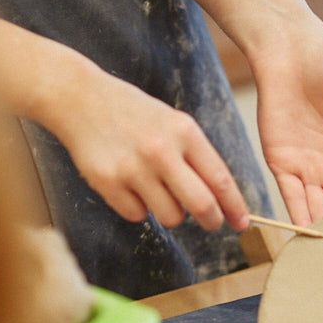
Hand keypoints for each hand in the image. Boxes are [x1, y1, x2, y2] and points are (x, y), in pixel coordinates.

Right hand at [51, 73, 249, 231]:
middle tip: (212, 223)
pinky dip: (138, 207)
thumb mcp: (173, 123)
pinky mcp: (108, 183)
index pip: (220, 179)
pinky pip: (137, 215)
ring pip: (171, 216)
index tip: (242, 223)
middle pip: (202, 205)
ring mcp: (133, 169)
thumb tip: (220, 199)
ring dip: (170, 211)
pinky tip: (129, 184)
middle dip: (212, 220)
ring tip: (157, 189)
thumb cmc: (134, 114)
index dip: (235, 206)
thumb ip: (196, 156)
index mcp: (184, 132)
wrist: (80, 99)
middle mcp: (161, 151)